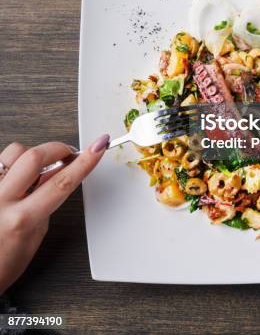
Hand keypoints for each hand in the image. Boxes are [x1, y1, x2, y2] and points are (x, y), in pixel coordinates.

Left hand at [0, 134, 108, 293]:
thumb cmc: (1, 264)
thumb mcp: (36, 235)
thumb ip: (47, 200)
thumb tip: (59, 173)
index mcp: (21, 220)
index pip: (62, 182)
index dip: (84, 162)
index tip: (98, 147)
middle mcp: (0, 201)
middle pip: (36, 156)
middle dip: (58, 149)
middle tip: (68, 154)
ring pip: (15, 151)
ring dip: (32, 155)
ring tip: (37, 170)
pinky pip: (0, 160)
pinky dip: (14, 163)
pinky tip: (17, 177)